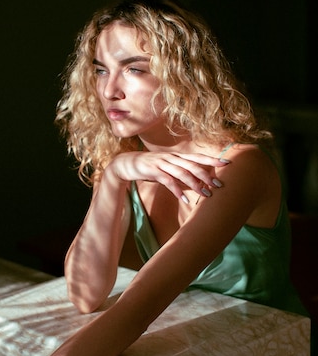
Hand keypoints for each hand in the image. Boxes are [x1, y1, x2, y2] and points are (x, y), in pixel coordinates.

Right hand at [107, 151, 228, 201]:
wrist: (127, 164)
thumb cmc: (150, 168)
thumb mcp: (167, 170)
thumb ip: (181, 176)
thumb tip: (196, 185)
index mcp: (177, 156)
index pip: (198, 157)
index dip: (212, 160)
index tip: (227, 163)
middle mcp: (172, 158)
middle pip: (193, 165)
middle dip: (207, 175)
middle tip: (219, 185)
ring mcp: (162, 163)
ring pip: (183, 173)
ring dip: (195, 185)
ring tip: (206, 195)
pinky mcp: (153, 171)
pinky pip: (168, 181)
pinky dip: (177, 190)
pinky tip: (185, 199)